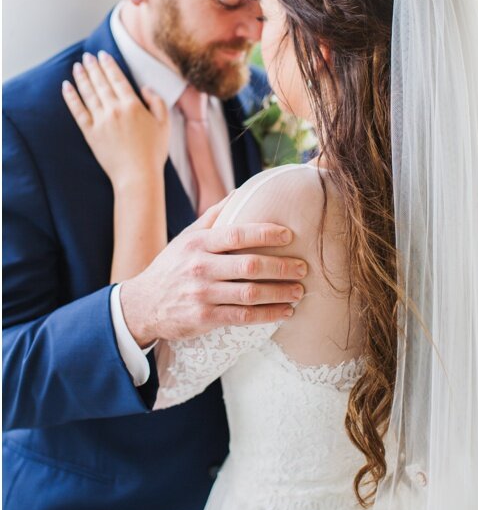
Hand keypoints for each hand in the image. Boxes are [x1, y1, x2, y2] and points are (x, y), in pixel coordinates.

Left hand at [61, 52, 169, 189]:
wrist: (137, 174)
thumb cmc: (154, 151)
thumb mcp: (165, 124)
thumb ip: (157, 102)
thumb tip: (145, 88)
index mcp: (133, 105)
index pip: (118, 79)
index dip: (109, 65)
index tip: (103, 55)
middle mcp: (114, 109)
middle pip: (101, 83)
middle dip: (93, 67)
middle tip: (87, 56)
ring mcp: (100, 120)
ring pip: (88, 93)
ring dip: (81, 78)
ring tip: (77, 66)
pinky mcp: (90, 132)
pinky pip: (78, 111)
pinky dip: (71, 97)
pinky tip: (66, 87)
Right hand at [117, 200, 307, 346]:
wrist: (142, 304)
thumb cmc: (173, 266)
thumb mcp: (187, 238)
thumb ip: (214, 216)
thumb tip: (241, 191)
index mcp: (198, 244)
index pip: (236, 234)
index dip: (265, 233)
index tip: (290, 235)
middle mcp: (199, 267)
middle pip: (249, 265)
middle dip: (281, 267)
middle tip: (304, 268)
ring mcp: (201, 294)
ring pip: (249, 293)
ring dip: (280, 292)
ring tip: (299, 291)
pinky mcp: (204, 317)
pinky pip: (243, 316)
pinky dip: (268, 314)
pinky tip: (285, 311)